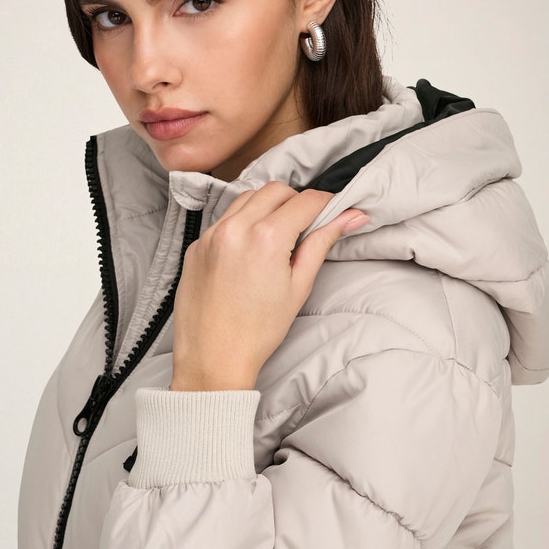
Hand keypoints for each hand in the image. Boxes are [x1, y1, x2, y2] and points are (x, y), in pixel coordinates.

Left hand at [170, 182, 368, 390]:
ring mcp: (211, 235)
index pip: (305, 201)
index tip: (336, 212)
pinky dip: (242, 222)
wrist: (212, 358)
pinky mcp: (196, 244)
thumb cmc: (258, 331)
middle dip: (296, 202)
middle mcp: (235, 228)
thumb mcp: (299, 286)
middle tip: (305, 228)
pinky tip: (250, 250)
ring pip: (247, 197)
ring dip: (267, 207)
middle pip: (276, 190)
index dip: (327, 204)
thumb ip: (322, 242)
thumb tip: (352, 216)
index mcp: (266, 238)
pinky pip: (224, 218)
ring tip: (277, 238)